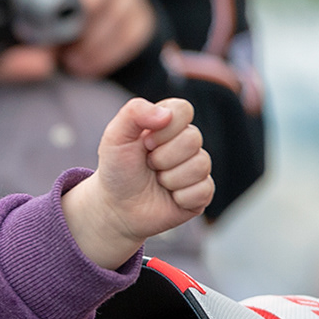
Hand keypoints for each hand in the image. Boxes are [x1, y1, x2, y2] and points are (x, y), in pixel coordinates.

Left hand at [60, 97, 211, 268]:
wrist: (115, 207)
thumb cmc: (117, 170)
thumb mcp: (114, 137)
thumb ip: (133, 112)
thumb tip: (166, 114)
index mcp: (168, 123)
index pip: (183, 110)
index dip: (164, 129)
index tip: (145, 143)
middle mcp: (186, 143)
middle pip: (193, 139)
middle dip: (162, 157)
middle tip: (148, 165)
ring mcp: (196, 168)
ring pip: (200, 165)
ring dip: (170, 178)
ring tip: (157, 181)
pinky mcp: (201, 193)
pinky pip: (203, 190)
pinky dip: (180, 197)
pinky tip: (169, 197)